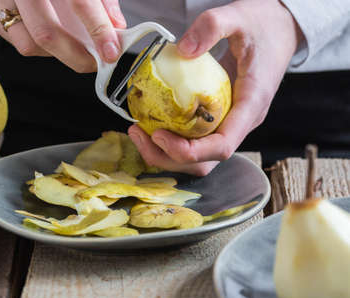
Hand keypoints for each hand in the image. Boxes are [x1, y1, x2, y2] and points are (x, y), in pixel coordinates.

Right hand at [0, 0, 125, 71]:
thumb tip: (115, 27)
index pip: (80, 2)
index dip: (99, 31)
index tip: (111, 51)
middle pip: (46, 33)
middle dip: (75, 56)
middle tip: (94, 61)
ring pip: (27, 42)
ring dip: (54, 53)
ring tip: (71, 47)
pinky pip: (11, 38)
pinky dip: (35, 44)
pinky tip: (49, 36)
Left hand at [128, 0, 303, 175]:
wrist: (279, 29)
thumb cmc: (263, 26)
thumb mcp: (238, 16)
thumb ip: (212, 27)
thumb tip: (182, 51)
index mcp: (251, 105)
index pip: (222, 146)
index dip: (189, 151)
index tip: (159, 135)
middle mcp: (241, 122)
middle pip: (206, 160)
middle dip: (169, 157)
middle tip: (139, 135)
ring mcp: (231, 123)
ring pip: (200, 157)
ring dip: (167, 154)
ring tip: (140, 134)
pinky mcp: (220, 119)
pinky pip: (196, 141)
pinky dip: (172, 141)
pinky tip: (152, 125)